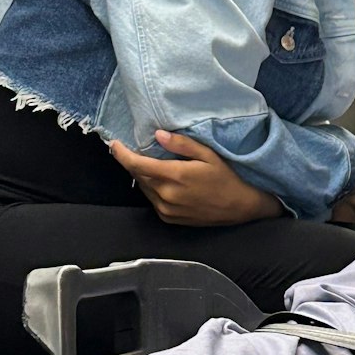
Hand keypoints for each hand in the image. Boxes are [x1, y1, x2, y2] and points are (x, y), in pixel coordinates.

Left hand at [109, 131, 282, 225]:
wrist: (241, 207)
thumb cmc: (227, 177)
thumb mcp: (208, 155)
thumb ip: (181, 144)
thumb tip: (157, 135)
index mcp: (174, 176)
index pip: (137, 164)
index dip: (122, 154)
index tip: (114, 144)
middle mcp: (166, 195)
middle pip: (139, 176)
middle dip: (135, 162)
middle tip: (139, 151)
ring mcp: (167, 209)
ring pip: (145, 188)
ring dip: (145, 177)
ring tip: (155, 167)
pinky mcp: (169, 218)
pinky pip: (153, 200)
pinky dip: (154, 189)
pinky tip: (166, 183)